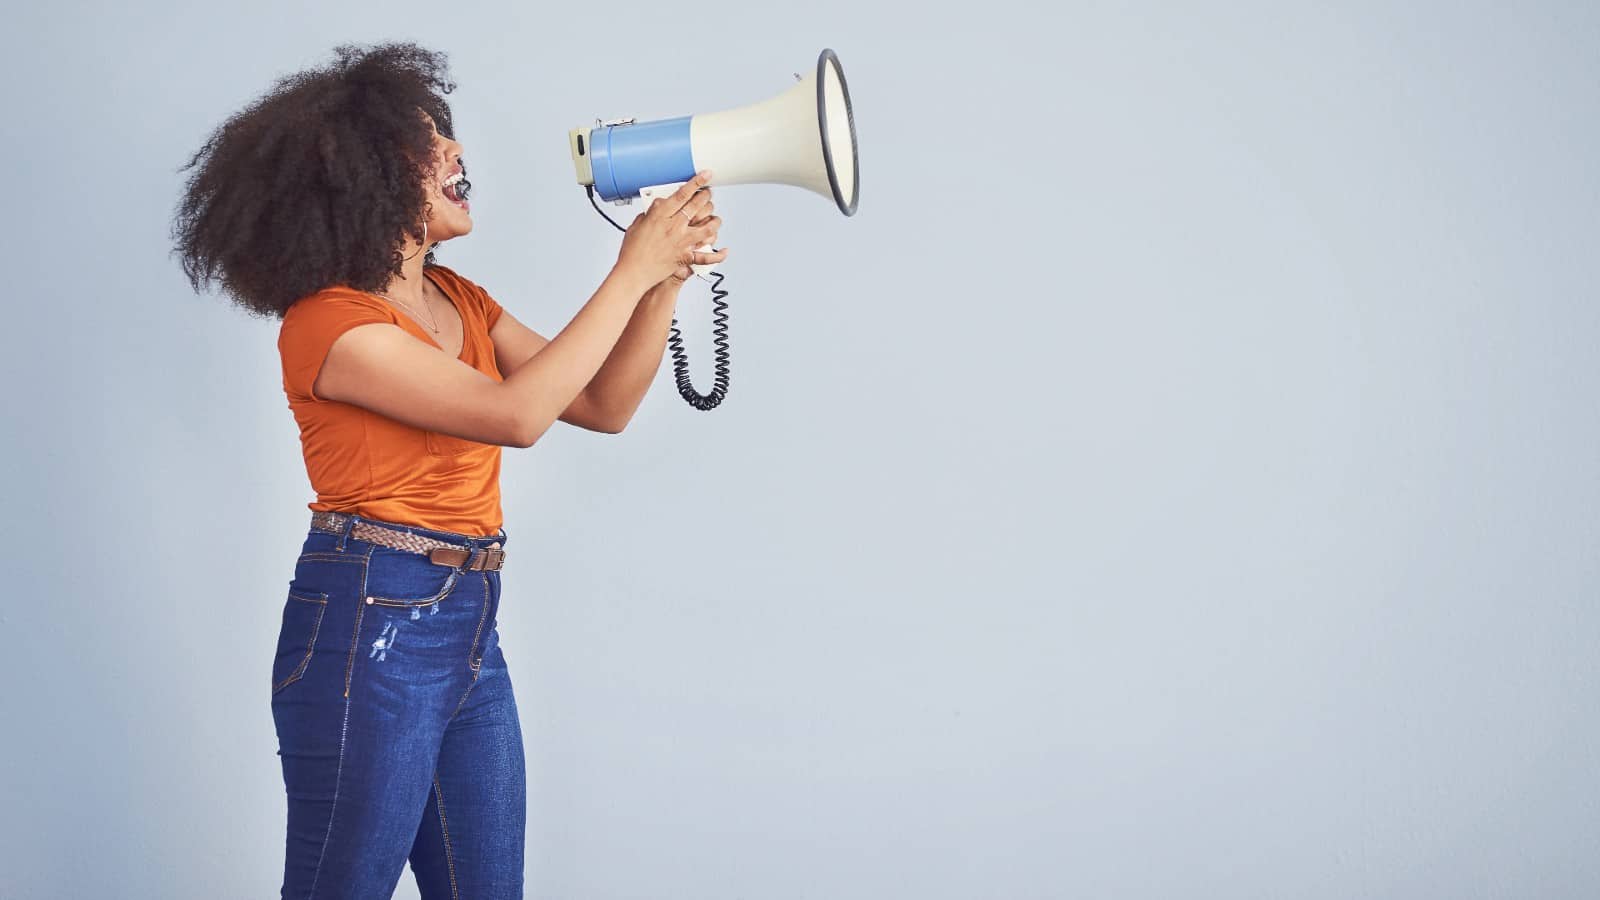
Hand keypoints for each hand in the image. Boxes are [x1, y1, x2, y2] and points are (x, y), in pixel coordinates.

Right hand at [614, 170, 728, 286]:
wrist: (633, 272)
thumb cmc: (632, 250)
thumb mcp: (637, 225)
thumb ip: (650, 214)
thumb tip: (657, 207)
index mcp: (660, 215)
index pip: (682, 194)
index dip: (696, 182)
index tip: (705, 175)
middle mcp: (674, 226)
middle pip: (697, 206)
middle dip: (706, 196)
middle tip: (707, 193)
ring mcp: (682, 242)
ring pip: (708, 227)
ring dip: (714, 221)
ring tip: (715, 218)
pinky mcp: (685, 257)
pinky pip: (706, 256)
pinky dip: (718, 255)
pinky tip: (724, 251)